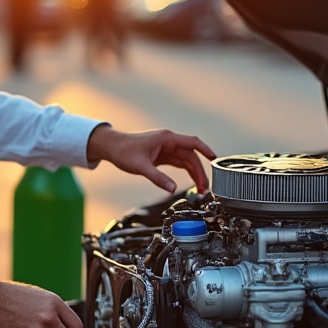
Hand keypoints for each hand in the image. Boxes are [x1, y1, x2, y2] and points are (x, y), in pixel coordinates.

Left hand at [86, 124, 216, 192]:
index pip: (192, 143)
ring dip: (194, 173)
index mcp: (167, 139)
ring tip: (200, 188)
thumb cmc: (124, 151)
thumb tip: (173, 189)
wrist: (111, 147)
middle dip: (199, 171)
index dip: (205, 150)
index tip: (215, 159)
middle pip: (191, 156)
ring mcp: (166, 148)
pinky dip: (185, 172)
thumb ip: (158, 178)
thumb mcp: (141, 166)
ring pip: (186, 160)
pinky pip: (178, 163)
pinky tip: (190, 182)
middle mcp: (169, 142)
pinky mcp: (162, 155)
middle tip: (204, 188)